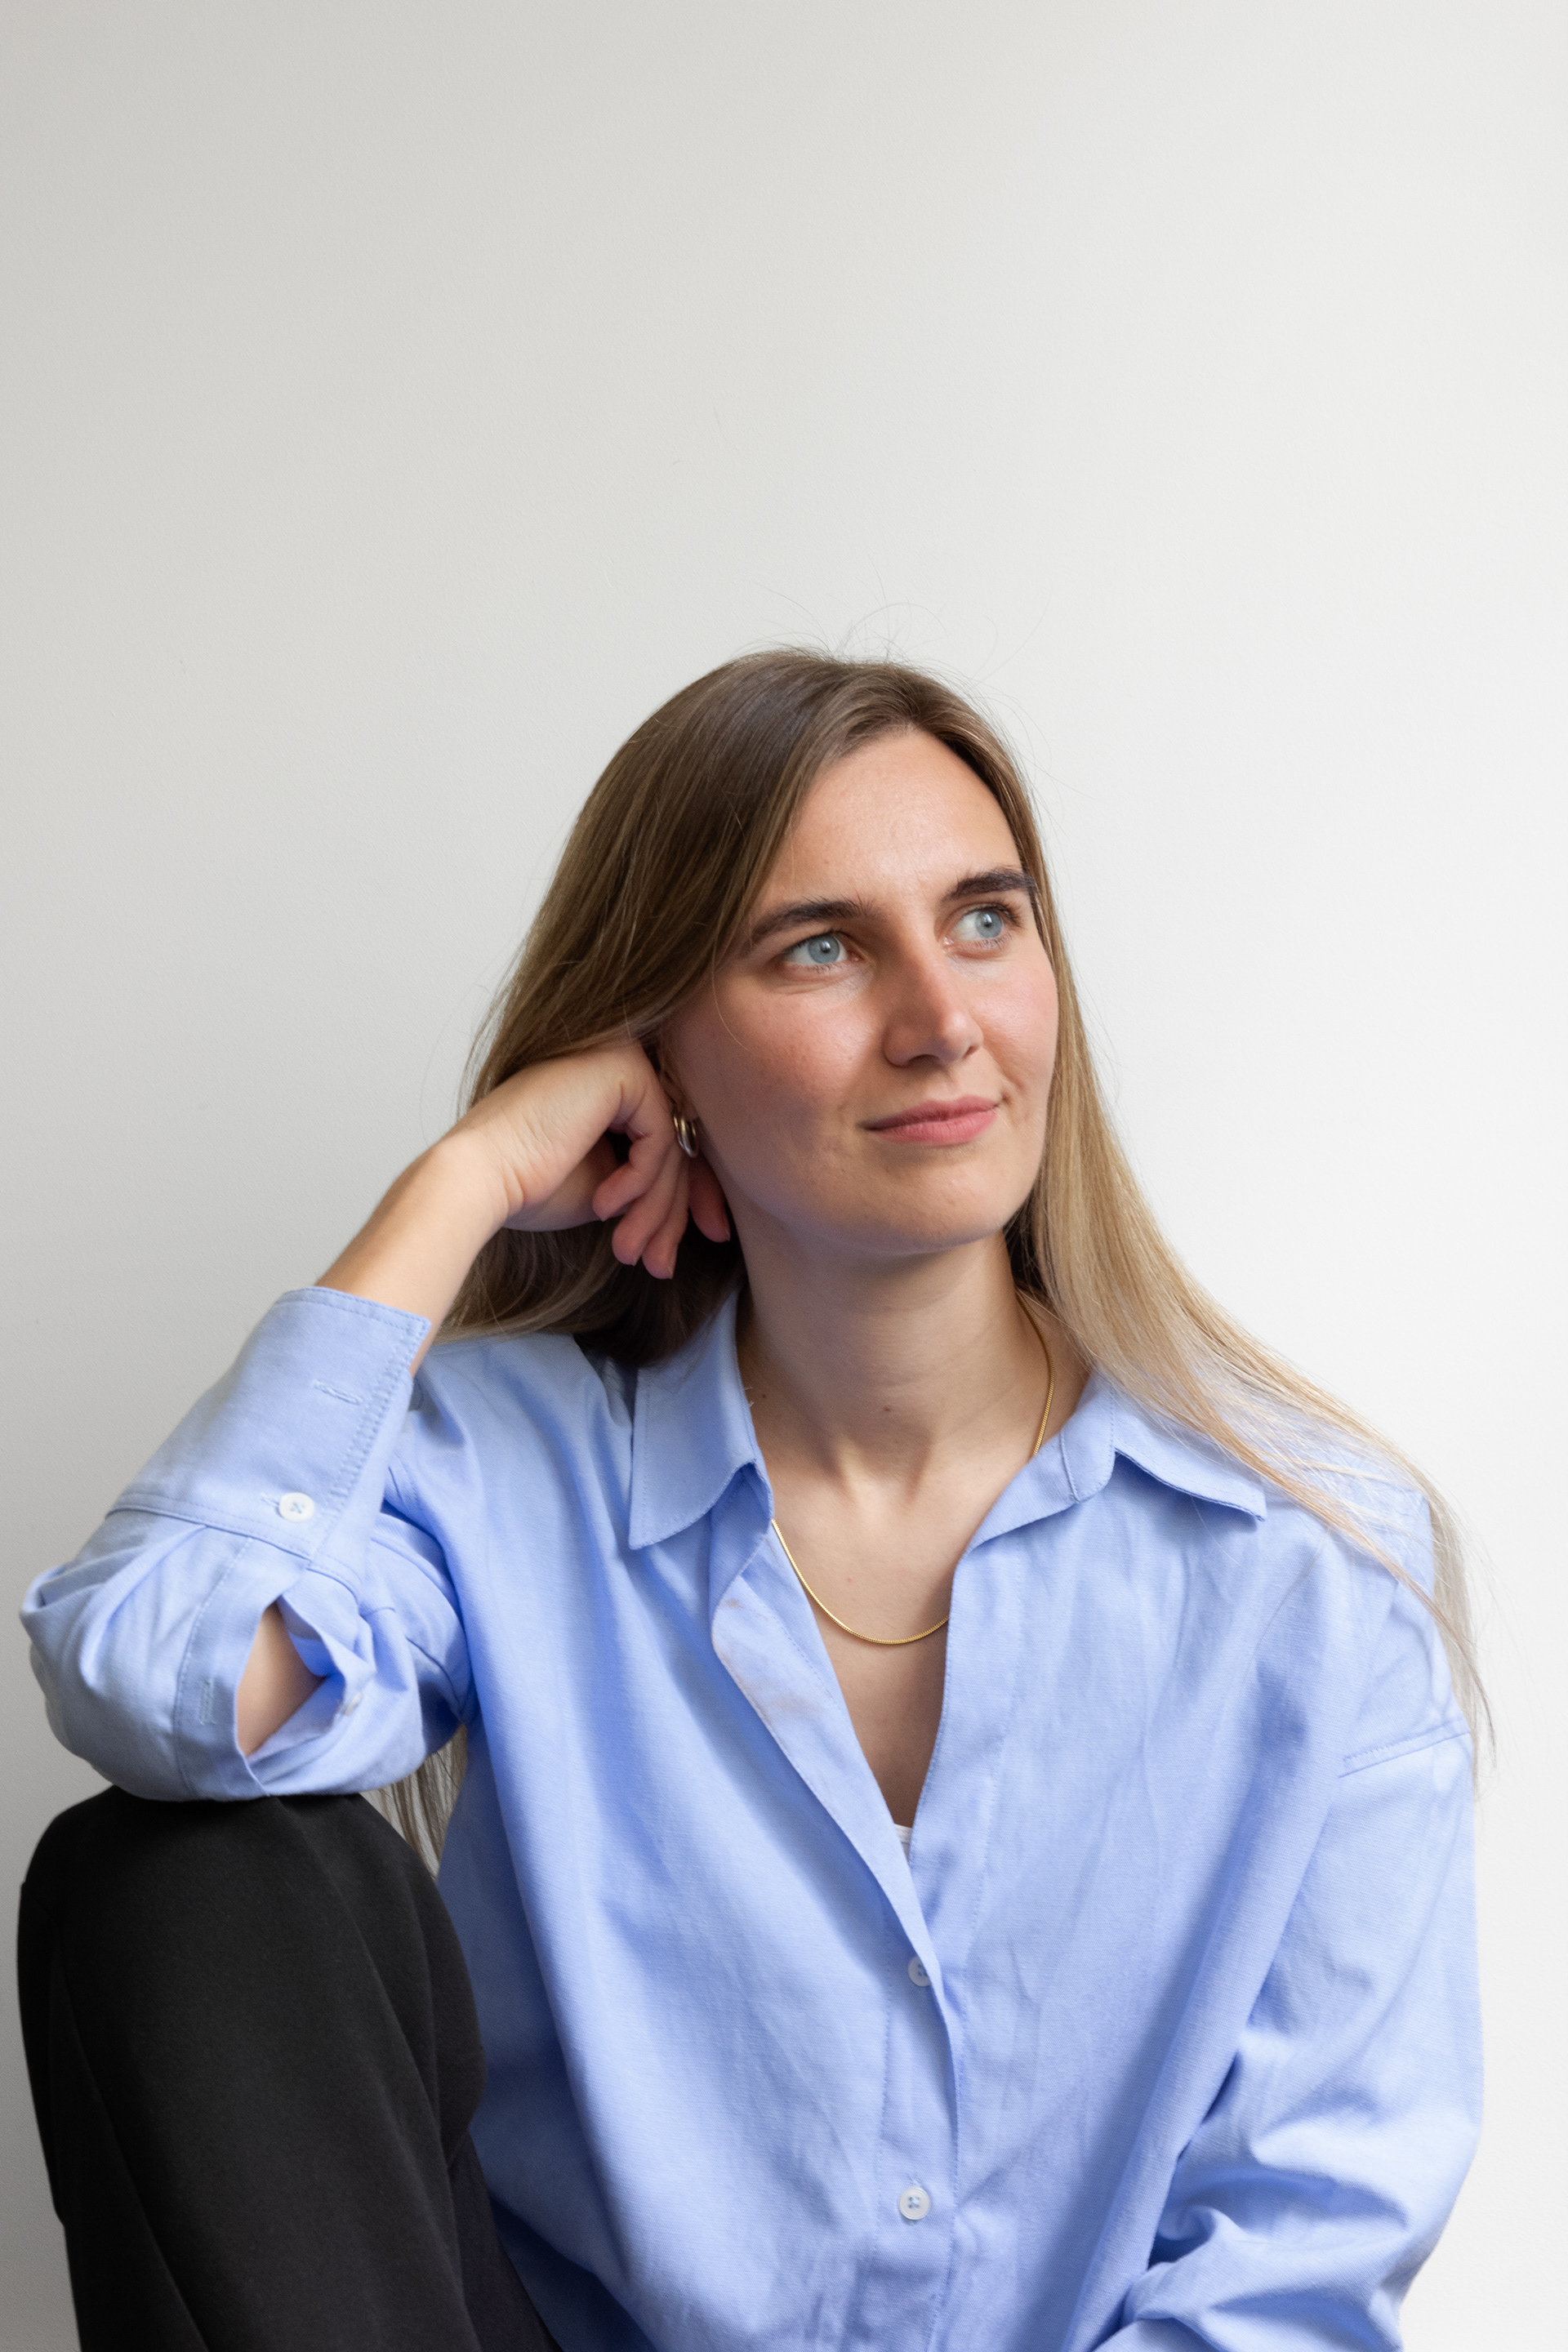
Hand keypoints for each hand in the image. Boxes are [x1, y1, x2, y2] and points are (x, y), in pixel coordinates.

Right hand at [454, 1042, 730, 1278]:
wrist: (479, 1178)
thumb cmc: (527, 1186)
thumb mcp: (609, 1186)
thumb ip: (650, 1179)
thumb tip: (702, 1204)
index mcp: (610, 1085)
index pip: (667, 1142)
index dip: (682, 1202)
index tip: (679, 1251)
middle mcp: (619, 1060)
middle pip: (675, 1143)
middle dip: (675, 1214)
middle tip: (661, 1265)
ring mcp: (621, 1057)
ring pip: (672, 1147)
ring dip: (655, 1210)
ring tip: (629, 1251)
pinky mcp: (623, 1069)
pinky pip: (661, 1138)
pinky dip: (640, 1182)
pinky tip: (604, 1207)